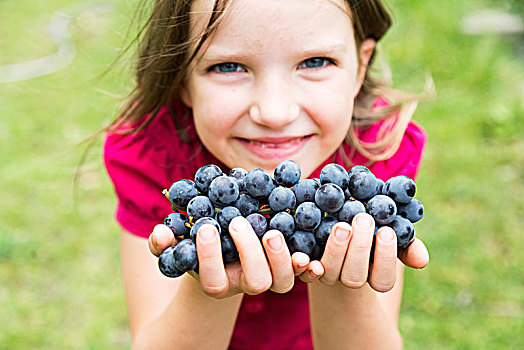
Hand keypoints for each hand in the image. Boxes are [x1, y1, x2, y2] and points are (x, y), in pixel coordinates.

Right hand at [148, 216, 295, 297]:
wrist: (223, 248)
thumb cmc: (196, 246)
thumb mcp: (176, 246)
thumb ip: (164, 244)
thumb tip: (160, 234)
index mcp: (218, 282)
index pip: (214, 280)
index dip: (210, 256)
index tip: (206, 226)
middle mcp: (246, 283)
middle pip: (257, 282)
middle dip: (250, 253)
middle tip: (237, 221)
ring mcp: (269, 276)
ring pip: (282, 280)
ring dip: (280, 257)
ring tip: (271, 231)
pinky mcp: (286, 264)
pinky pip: (302, 270)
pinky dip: (307, 264)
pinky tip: (307, 252)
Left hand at [298, 213, 428, 291]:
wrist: (338, 216)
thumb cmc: (371, 226)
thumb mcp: (390, 232)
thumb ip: (406, 244)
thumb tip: (421, 260)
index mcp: (373, 273)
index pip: (383, 280)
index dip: (386, 258)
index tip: (387, 231)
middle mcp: (349, 277)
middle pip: (354, 277)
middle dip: (361, 249)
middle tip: (364, 219)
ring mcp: (326, 272)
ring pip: (330, 272)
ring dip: (336, 249)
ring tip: (343, 224)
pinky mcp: (304, 264)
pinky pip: (302, 269)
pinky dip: (302, 262)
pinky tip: (305, 252)